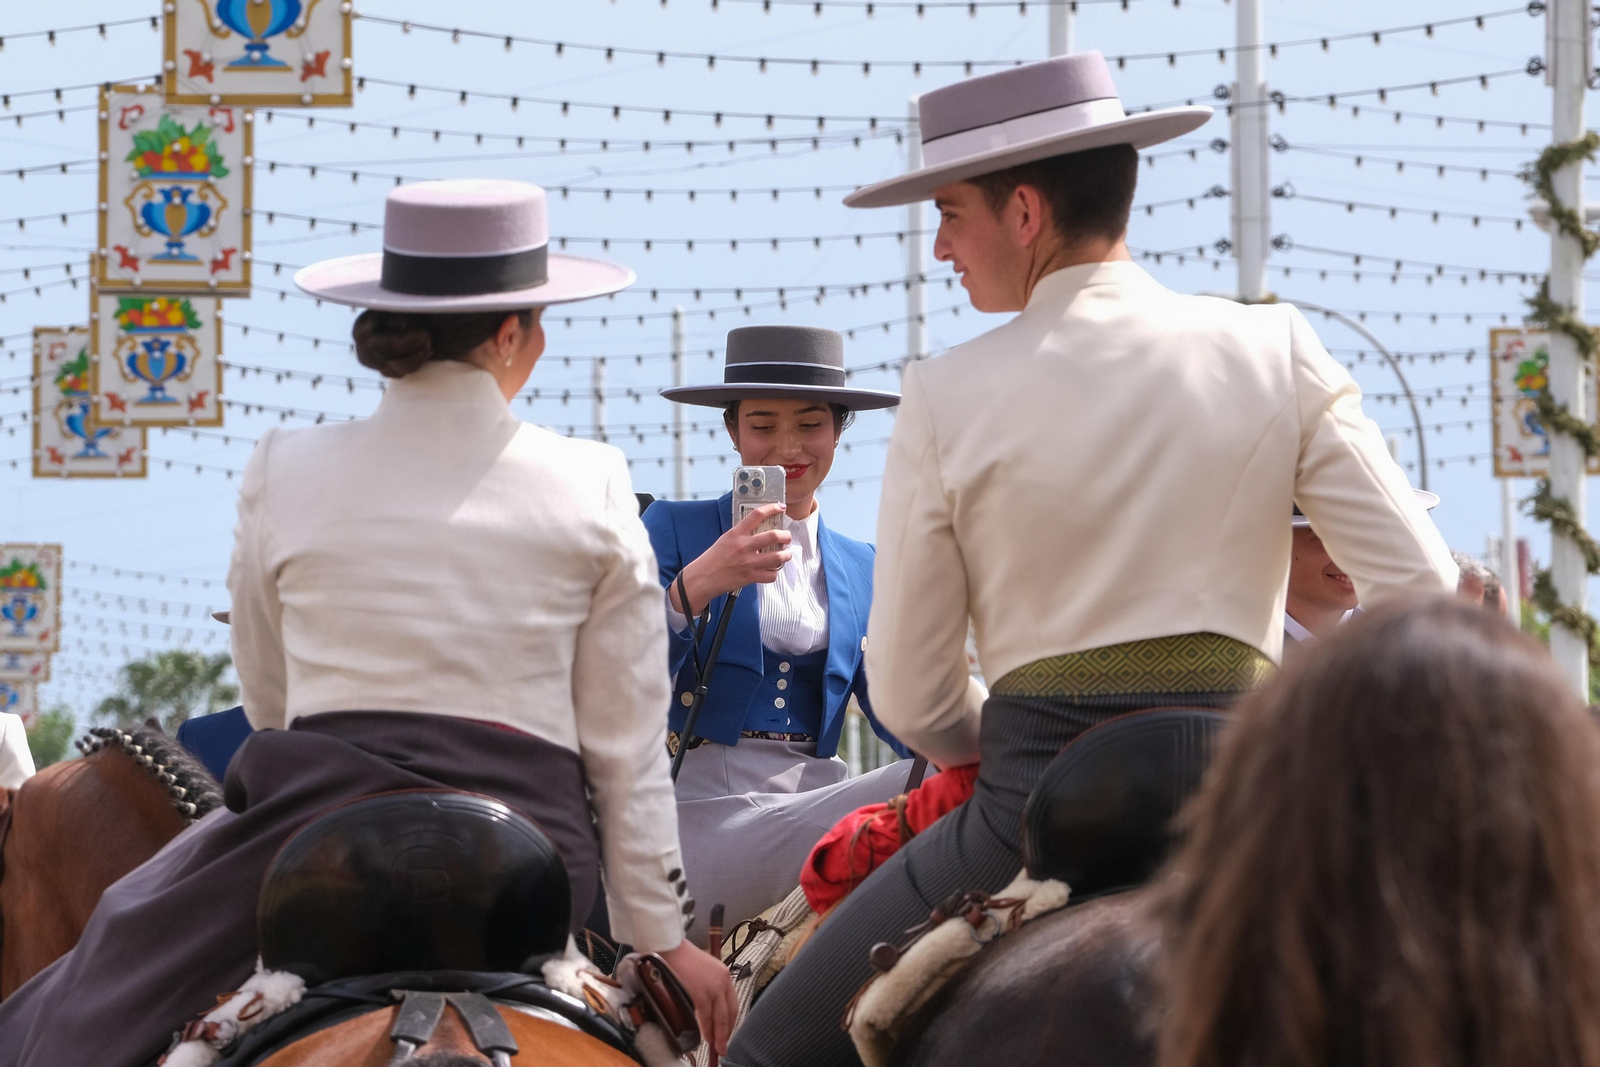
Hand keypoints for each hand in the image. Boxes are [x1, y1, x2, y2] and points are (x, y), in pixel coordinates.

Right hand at [659, 939, 735, 1055]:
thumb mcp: (703, 971)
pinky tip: (708, 1038)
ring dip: (719, 1035)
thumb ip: (709, 986)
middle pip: (730, 1013)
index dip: (731, 1020)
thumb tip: (708, 1007)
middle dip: (728, 1032)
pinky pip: (706, 1016)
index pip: (732, 1003)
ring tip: (718, 1048)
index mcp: (724, 975)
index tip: (728, 1032)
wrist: (670, 948)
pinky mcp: (701, 993)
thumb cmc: (682, 958)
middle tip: (725, 1046)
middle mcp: (723, 981)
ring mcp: (713, 987)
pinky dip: (707, 1029)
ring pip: (720, 1018)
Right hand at [675, 503, 791, 613]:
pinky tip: (771, 570)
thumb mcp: (725, 539)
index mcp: (736, 534)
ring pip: (778, 557)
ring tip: (786, 554)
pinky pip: (771, 575)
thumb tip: (759, 530)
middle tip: (787, 537)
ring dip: (786, 555)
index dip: (772, 508)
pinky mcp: (750, 577)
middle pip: (774, 536)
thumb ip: (741, 534)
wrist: (702, 578)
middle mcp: (743, 546)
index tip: (781, 507)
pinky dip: (774, 573)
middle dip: (786, 536)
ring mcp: (748, 562)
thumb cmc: (712, 559)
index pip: (757, 515)